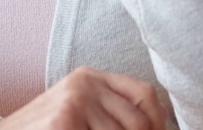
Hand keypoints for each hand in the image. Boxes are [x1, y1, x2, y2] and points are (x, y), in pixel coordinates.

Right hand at [0, 66, 167, 129]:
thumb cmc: (44, 128)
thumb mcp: (78, 110)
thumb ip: (110, 111)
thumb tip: (158, 124)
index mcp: (90, 77)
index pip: (144, 93)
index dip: (158, 120)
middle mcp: (84, 83)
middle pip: (138, 120)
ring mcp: (74, 101)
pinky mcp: (63, 122)